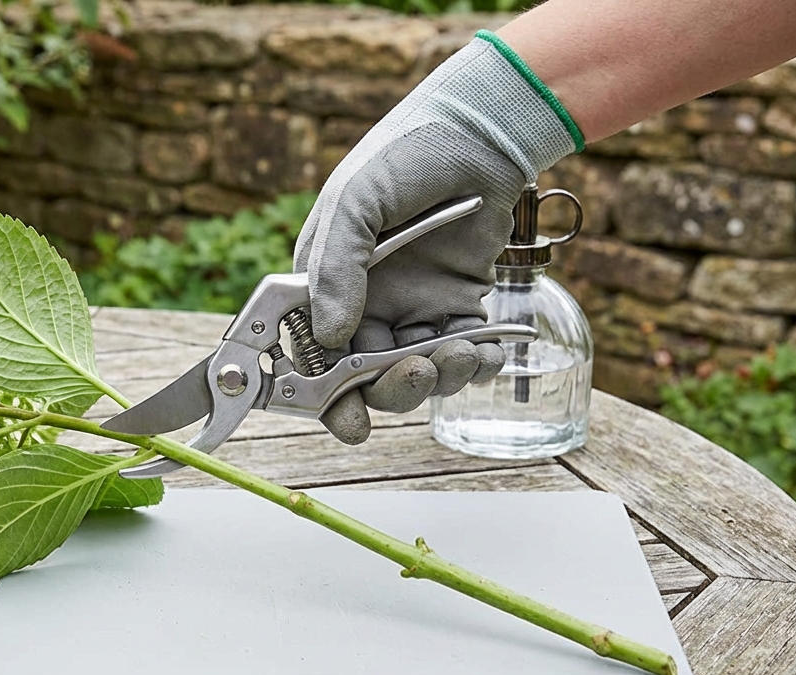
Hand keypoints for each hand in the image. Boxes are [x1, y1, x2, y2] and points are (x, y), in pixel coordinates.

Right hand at [293, 31, 578, 444]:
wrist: (480, 130)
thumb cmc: (404, 154)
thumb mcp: (355, 202)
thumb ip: (336, 268)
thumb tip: (327, 336)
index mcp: (322, 283)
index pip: (310, 353)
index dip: (324, 397)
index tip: (348, 423)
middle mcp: (363, 302)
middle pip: (364, 375)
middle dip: (389, 389)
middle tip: (416, 374)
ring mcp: (410, 304)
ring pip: (414, 369)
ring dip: (436, 376)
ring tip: (460, 353)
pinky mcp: (457, 301)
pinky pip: (460, 350)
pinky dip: (474, 362)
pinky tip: (484, 351)